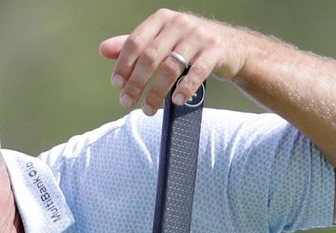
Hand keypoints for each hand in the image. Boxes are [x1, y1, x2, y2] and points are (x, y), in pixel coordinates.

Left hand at [99, 9, 243, 115]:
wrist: (231, 46)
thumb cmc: (189, 45)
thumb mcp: (161, 40)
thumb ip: (134, 45)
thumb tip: (103, 50)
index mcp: (161, 19)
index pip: (135, 42)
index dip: (123, 65)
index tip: (117, 85)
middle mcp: (179, 23)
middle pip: (150, 57)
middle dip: (136, 83)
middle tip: (127, 102)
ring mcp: (198, 36)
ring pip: (170, 67)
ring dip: (156, 92)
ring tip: (148, 110)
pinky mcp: (215, 50)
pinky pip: (196, 72)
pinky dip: (185, 89)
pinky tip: (176, 101)